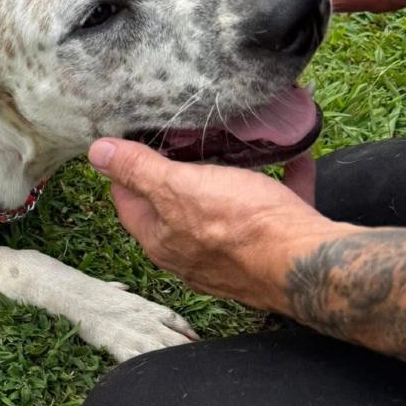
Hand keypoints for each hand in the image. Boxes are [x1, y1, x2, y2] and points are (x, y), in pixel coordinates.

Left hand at [88, 139, 342, 310]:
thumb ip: (137, 170)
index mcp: (161, 240)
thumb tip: (96, 152)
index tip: (128, 146)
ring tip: (235, 148)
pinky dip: (284, 182)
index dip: (125, 173)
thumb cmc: (238, 226)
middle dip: (179, 175)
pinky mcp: (275, 249)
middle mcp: (191, 255)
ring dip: (231, 180)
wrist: (308, 263)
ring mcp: (234, 256)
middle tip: (183, 141)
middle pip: (175, 207)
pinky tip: (295, 157)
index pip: (128, 203)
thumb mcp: (177, 188)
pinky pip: (275, 209)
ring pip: (226, 210)